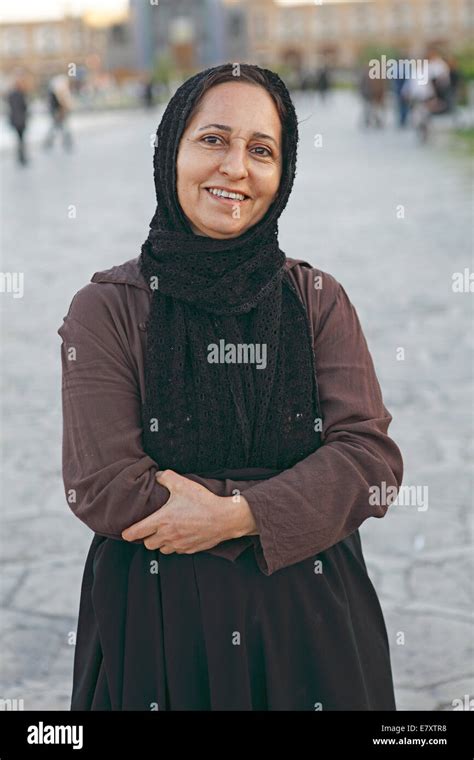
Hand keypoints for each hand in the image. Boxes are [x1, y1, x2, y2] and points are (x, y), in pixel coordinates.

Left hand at [121, 469, 240, 554]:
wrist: (224, 518)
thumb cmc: (202, 501)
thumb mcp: (182, 484)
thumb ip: (166, 477)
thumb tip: (158, 475)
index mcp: (162, 521)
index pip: (136, 532)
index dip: (128, 533)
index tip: (125, 533)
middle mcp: (167, 535)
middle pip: (147, 543)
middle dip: (146, 537)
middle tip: (150, 528)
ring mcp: (179, 544)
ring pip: (161, 549)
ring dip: (160, 542)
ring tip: (165, 531)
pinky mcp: (189, 549)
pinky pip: (176, 550)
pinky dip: (174, 544)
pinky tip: (180, 535)